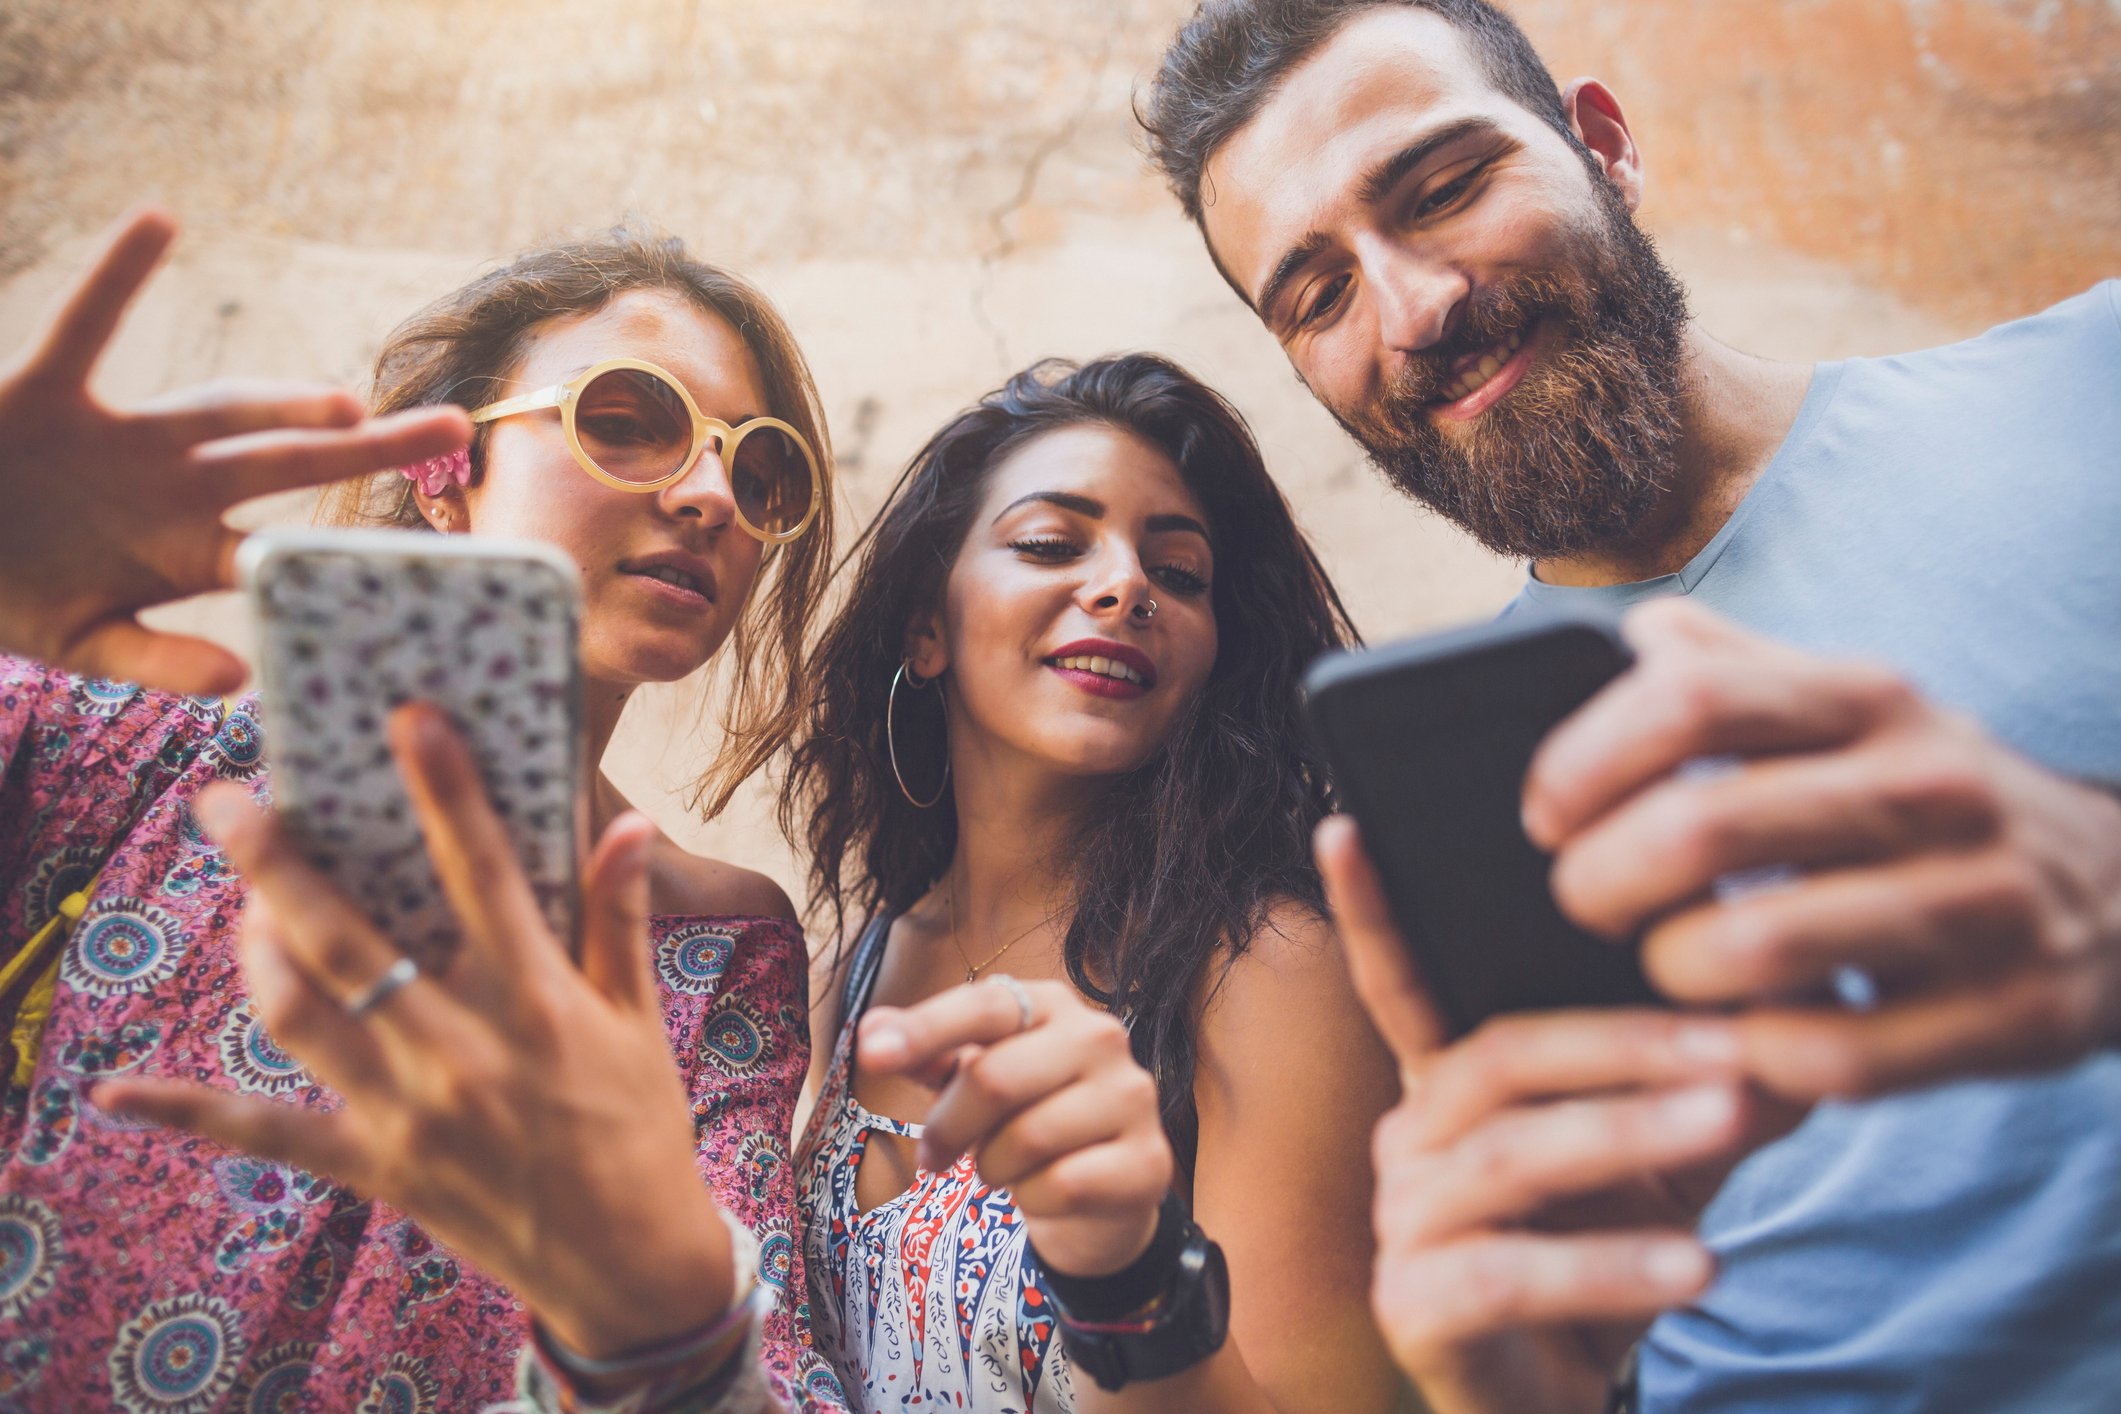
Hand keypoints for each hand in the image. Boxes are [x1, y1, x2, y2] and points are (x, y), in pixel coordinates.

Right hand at [0, 206, 469, 694]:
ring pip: (216, 410)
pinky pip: (84, 329)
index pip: (287, 546)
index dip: (349, 551)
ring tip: (342, 403)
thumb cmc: (17, 595)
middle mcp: (174, 482)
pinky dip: (116, 276)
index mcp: (187, 545)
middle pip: (289, 462)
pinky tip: (159, 221)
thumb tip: (242, 676)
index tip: (428, 554)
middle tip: (454, 427)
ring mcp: (120, 437)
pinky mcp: (47, 395)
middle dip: (368, 447)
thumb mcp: (86, 642)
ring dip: (276, 400)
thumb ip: (159, 658)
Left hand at [95, 705, 732, 1359]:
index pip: (488, 878)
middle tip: (230, 799)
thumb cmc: (638, 1126)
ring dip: (257, 951)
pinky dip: (192, 1110)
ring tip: (243, 900)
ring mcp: (409, 1114)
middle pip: (353, 943)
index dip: (447, 795)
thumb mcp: (641, 1021)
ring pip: (302, 1018)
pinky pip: (269, 1133)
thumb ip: (621, 920)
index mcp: (538, 1006)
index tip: (410, 723)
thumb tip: (629, 822)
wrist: (626, 1261)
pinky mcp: (375, 1166)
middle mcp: (463, 1054)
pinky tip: (121, 1090)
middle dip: (282, 865)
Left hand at [859, 976, 1172, 1278]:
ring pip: (1025, 1139)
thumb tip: (873, 1029)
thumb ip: (932, 1054)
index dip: (927, 1028)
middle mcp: (1101, 1038)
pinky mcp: (1148, 1160)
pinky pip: (1062, 1185)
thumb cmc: (1027, 1121)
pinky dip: (1033, 1199)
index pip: (986, 1005)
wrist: (1102, 1193)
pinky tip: (1042, 1193)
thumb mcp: (975, 1081)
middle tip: (931, 1157)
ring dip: (992, 1167)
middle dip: (948, 1128)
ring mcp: (1131, 1098)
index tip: (872, 1053)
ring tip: (999, 1170)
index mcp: (1053, 1007)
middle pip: (994, 1078)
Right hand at [1317, 816, 1796, 1413]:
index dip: (1369, 908)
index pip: (1399, 982)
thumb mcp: (1678, 1163)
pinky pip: (1511, 1272)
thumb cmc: (1611, 1255)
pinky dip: (1612, 1263)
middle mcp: (1408, 1136)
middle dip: (1624, 1044)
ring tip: (1730, 1121)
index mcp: (1450, 1085)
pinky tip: (1699, 1264)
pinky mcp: (1418, 1307)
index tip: (1344, 824)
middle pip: (1499, 1058)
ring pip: (1509, 1154)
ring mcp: (1403, 1222)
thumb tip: (1810, 1010)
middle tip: (1735, 1038)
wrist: (1567, 1399)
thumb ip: (1723, 1086)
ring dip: (1629, 1133)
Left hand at [1526, 598, 2120, 1098]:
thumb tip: (1637, 632)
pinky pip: (1834, 1055)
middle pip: (1701, 824)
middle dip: (1599, 879)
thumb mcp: (1857, 715)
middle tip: (1581, 903)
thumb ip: (1742, 671)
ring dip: (1669, 972)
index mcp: (1870, 698)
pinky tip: (1740, 1040)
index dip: (1584, 761)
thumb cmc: (1930, 806)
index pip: (1687, 701)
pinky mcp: (2010, 1016)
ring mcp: (1980, 901)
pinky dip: (1755, 1057)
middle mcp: (1930, 785)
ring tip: (1662, 970)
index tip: (1545, 817)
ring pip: (1755, 946)